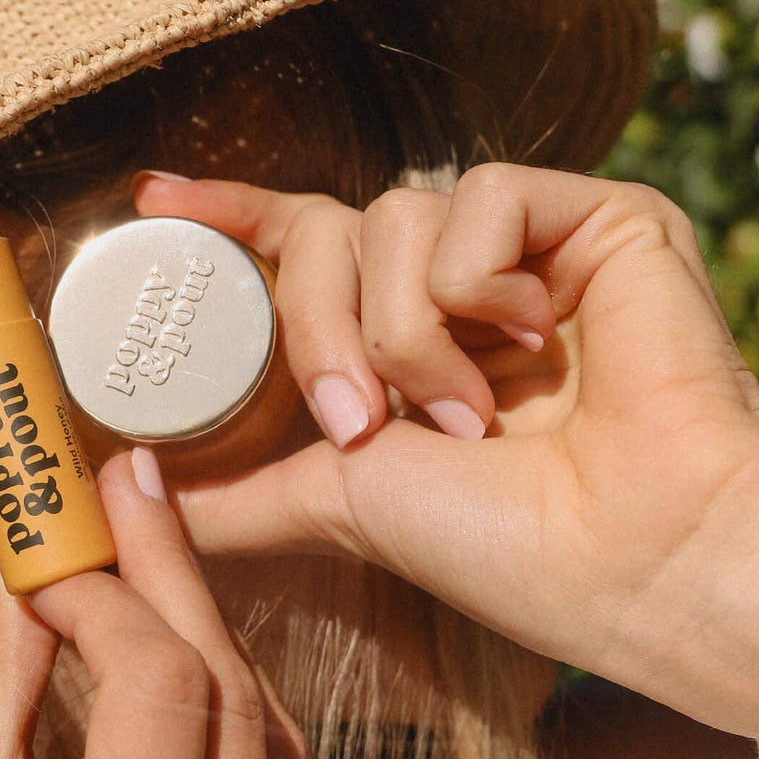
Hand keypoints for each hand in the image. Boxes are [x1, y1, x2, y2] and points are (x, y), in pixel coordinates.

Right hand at [0, 451, 314, 758]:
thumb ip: (4, 675)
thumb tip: (18, 546)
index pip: (158, 694)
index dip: (110, 591)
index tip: (55, 537)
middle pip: (228, 697)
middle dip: (171, 573)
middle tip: (123, 485)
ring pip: (269, 730)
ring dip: (206, 629)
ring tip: (145, 548)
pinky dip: (230, 701)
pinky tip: (184, 642)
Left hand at [134, 165, 758, 738]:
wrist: (626, 560)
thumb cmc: (500, 546)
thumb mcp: (333, 505)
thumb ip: (235, 495)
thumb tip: (131, 492)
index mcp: (395, 336)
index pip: (298, 243)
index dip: (227, 214)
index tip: (152, 198)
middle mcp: (451, 283)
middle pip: (326, 232)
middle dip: (320, 333)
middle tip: (363, 427)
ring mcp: (521, 248)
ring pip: (391, 218)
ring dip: (407, 332)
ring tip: (471, 415)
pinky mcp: (593, 214)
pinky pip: (479, 199)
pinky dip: (477, 283)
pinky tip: (539, 342)